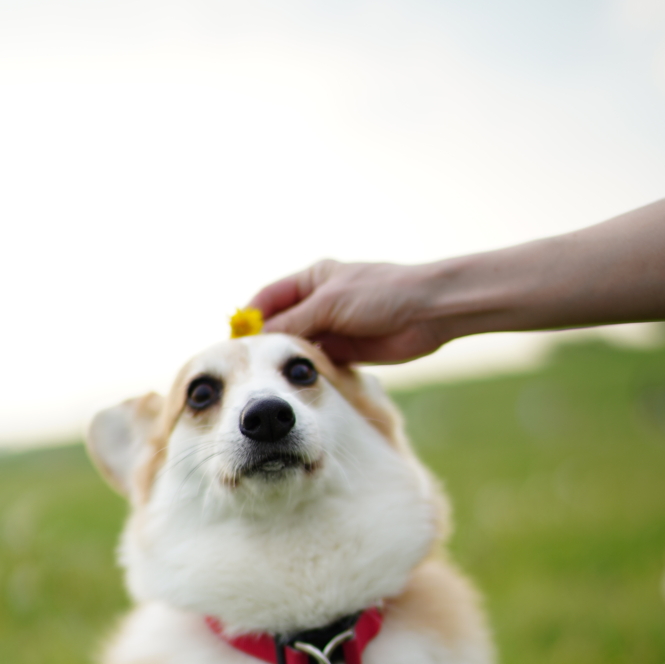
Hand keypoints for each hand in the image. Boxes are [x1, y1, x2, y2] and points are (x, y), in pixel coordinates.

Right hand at [252, 258, 455, 364]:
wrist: (429, 312)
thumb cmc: (381, 294)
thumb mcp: (329, 304)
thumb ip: (294, 322)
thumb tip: (259, 338)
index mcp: (312, 279)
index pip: (269, 298)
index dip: (250, 318)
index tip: (235, 341)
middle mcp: (319, 302)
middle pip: (281, 325)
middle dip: (266, 344)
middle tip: (248, 367)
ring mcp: (334, 328)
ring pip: (299, 347)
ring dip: (287, 361)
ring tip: (269, 379)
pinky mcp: (348, 351)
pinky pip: (319, 363)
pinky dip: (308, 372)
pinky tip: (297, 384)